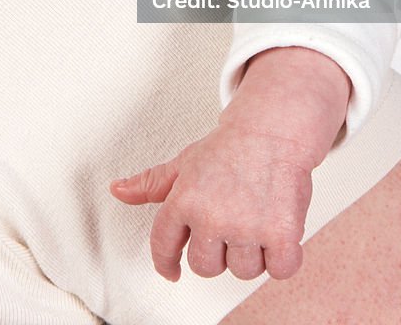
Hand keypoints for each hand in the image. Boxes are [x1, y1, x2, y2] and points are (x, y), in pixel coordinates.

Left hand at [111, 121, 314, 281]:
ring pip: (242, 271)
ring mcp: (246, 227)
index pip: (163, 246)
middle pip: (205, 268)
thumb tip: (118, 190)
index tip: (172, 270)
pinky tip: (277, 234)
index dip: (166, 261)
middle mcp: (212, 217)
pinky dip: (282, 257)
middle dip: (216, 251)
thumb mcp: (184, 163)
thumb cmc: (228, 148)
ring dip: (251, 253)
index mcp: (183, 200)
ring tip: (255, 220)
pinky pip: (279, 269)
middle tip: (228, 223)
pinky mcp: (281, 234)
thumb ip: (151, 184)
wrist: (271, 129)